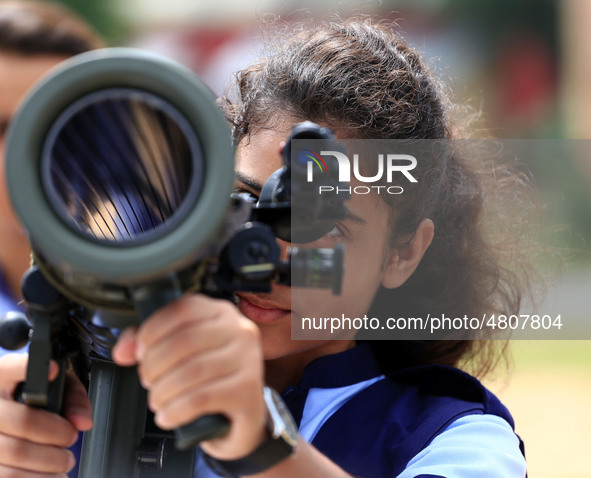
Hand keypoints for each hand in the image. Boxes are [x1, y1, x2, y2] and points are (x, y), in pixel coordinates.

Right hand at [0, 354, 92, 476]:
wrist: (13, 428)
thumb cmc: (37, 405)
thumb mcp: (55, 388)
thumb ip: (73, 396)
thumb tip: (82, 422)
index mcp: (2, 380)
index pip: (8, 368)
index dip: (26, 367)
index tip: (53, 369)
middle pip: (23, 421)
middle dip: (58, 433)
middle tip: (70, 436)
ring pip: (17, 453)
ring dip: (51, 461)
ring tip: (64, 460)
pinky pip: (10, 476)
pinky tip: (53, 474)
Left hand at [112, 294, 266, 460]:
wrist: (241, 415)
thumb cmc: (210, 378)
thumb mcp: (182, 353)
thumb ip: (149, 343)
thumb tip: (123, 351)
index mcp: (222, 313)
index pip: (183, 309)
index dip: (153, 330)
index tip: (139, 351)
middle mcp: (240, 331)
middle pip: (184, 341)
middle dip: (154, 365)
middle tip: (148, 380)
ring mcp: (249, 360)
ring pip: (192, 372)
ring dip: (163, 391)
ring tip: (157, 400)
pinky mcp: (248, 391)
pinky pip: (201, 399)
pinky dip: (176, 410)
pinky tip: (167, 416)